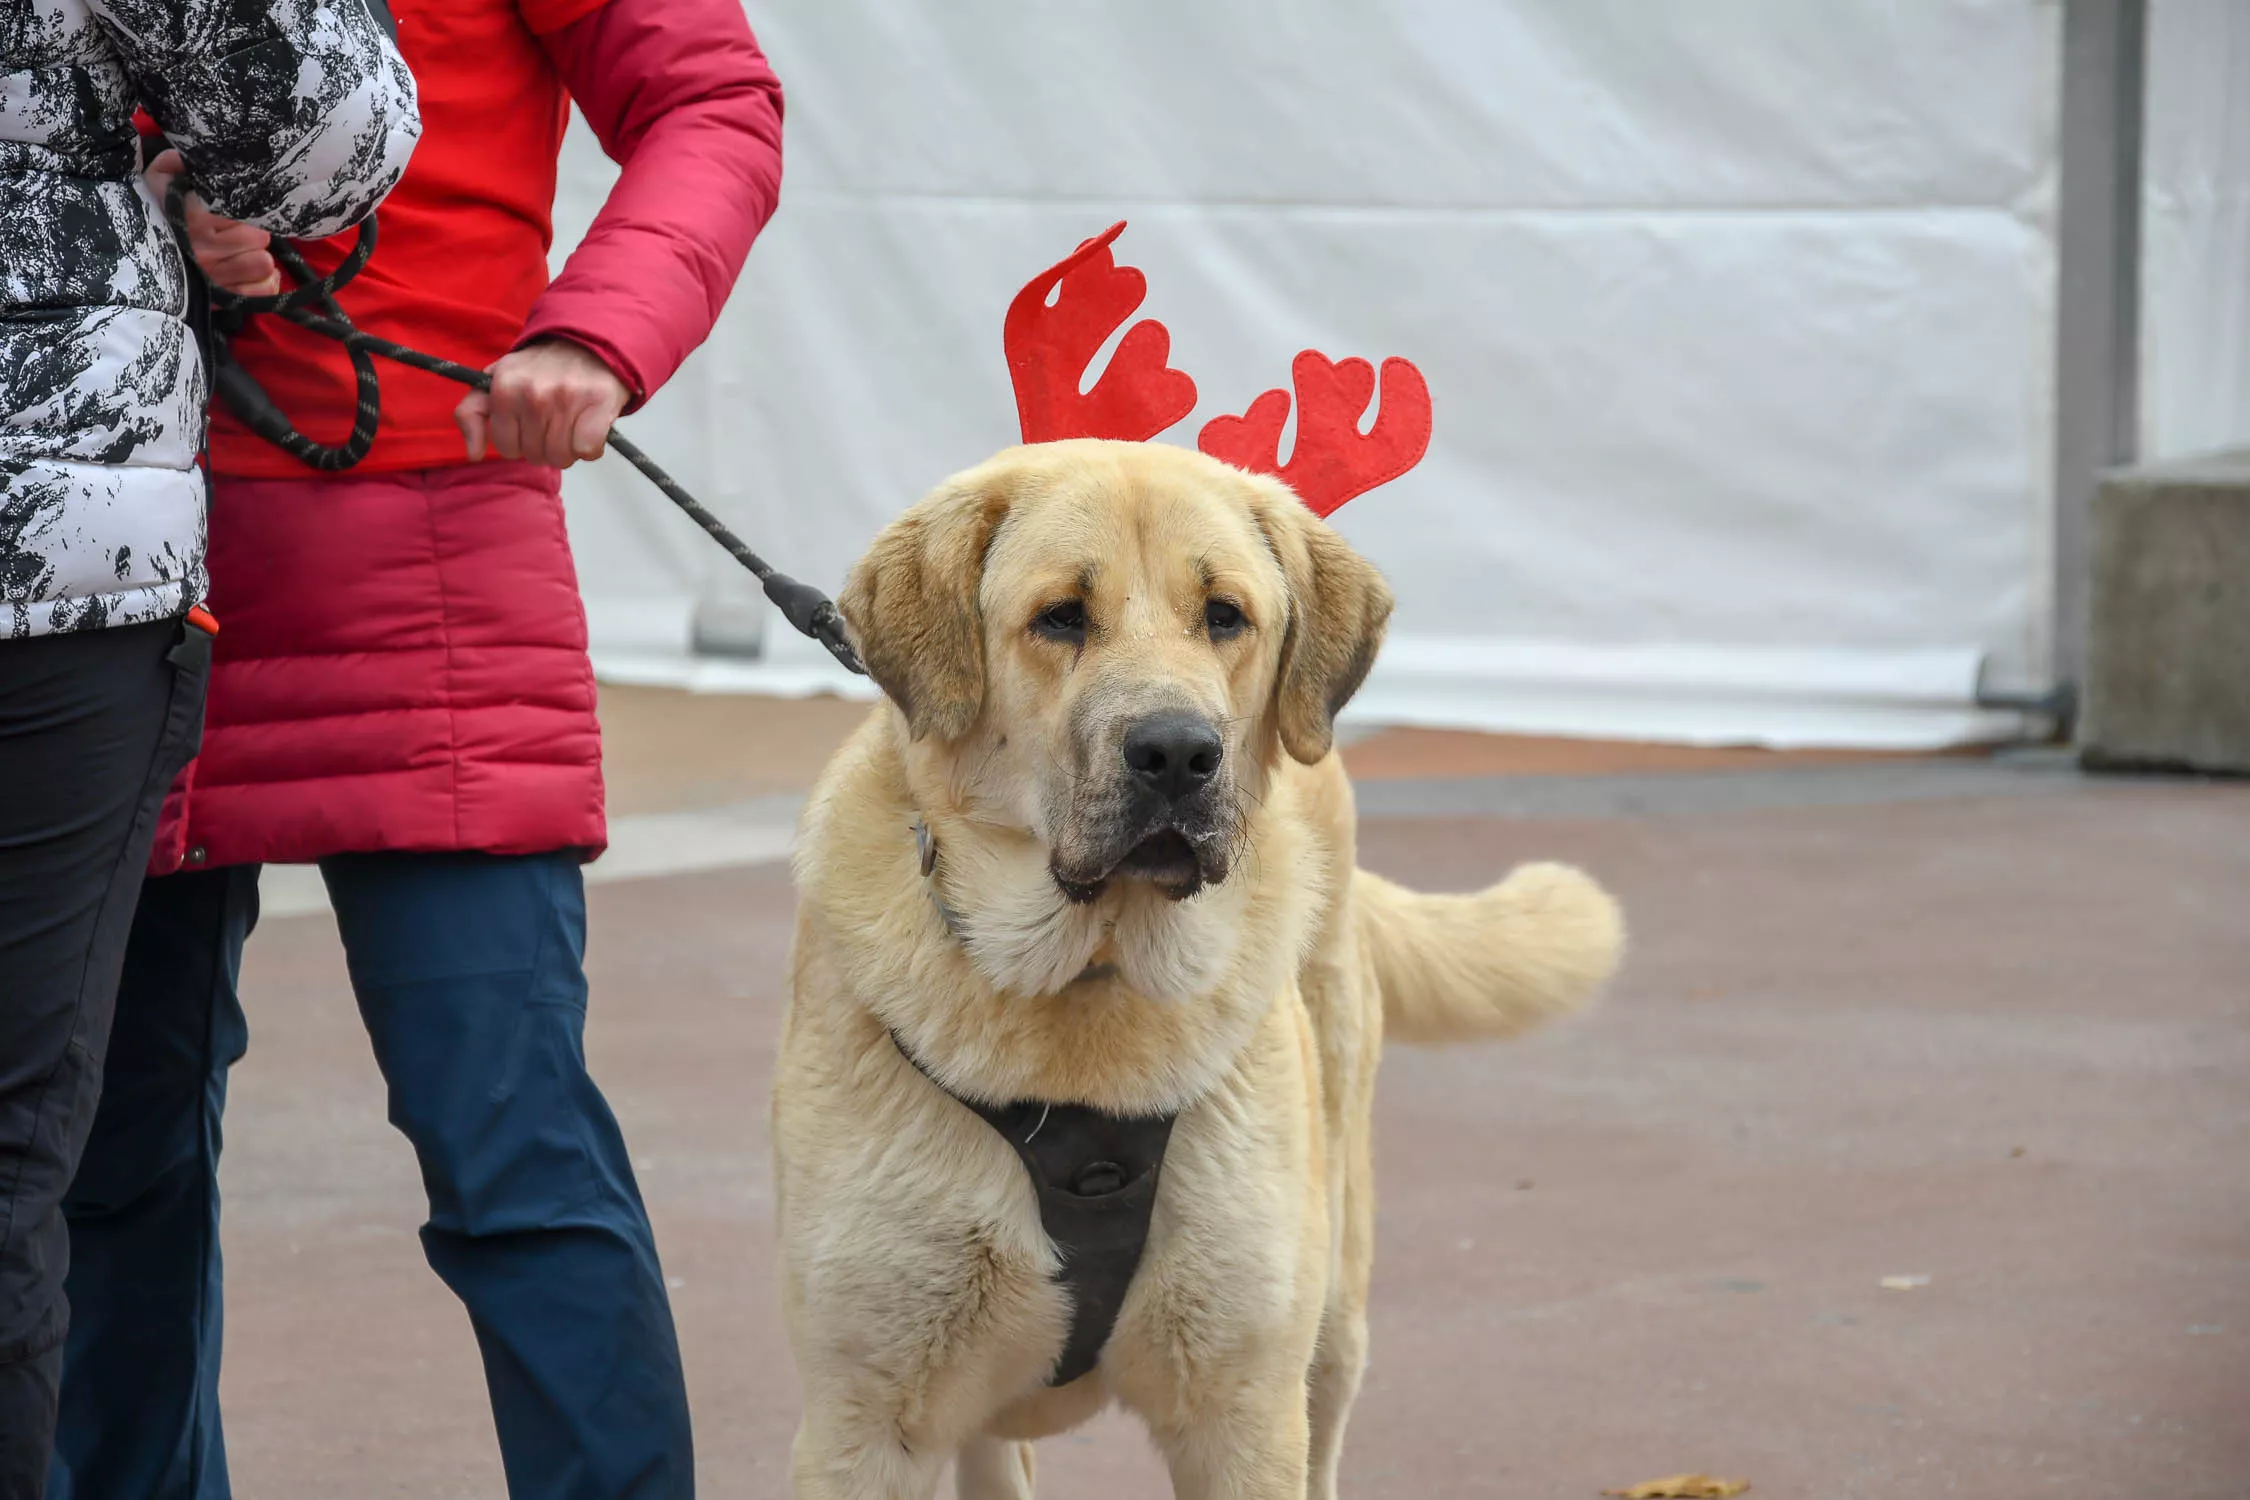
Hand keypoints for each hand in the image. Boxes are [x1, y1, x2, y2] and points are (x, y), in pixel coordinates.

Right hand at [145, 149, 282, 297]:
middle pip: (258, 237)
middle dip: (250, 231)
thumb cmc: (145, 213)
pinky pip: (262, 291)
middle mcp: (207, 249)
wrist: (121, 257)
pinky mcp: (223, 299)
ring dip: (257, 255)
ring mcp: (215, 277)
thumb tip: (196, 156)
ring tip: (242, 250)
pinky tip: (253, 272)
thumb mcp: (155, 180)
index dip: (239, 206)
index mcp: (194, 217)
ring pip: (262, 262)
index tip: (231, 207)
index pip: (241, 209)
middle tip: (236, 230)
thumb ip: (177, 162)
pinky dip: (265, 281)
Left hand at [455, 340, 630, 467]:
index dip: (520, 442)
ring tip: (570, 426)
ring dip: (568, 449)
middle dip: (544, 446)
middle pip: (536, 456)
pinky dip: (590, 448)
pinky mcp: (598, 404)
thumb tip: (474, 454)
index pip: (507, 448)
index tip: (529, 426)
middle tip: (553, 424)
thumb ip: (471, 413)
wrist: (583, 344)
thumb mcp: (495, 380)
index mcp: (504, 389)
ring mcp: (567, 398)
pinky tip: (587, 429)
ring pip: (562, 457)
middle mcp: (533, 393)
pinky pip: (587, 450)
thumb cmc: (538, 369)